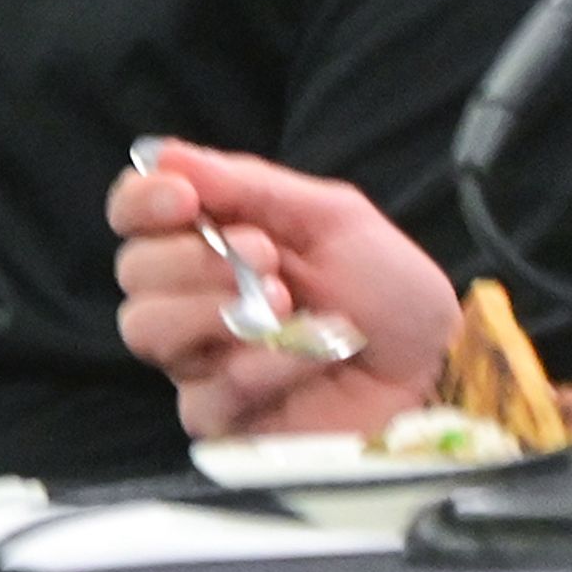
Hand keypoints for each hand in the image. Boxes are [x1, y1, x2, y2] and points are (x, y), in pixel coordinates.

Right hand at [109, 141, 456, 439]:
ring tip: (281, 308)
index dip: (141, 202)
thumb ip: (249, 184)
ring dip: (210, 311)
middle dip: (192, 258)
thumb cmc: (390, 293)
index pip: (132, 215)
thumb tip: (164, 154)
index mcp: (211, 240)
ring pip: (146, 327)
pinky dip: (256, 370)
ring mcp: (201, 359)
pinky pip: (201, 392)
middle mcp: (192, 297)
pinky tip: (304, 360)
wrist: (438, 370)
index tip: (183, 199)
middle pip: (133, 271)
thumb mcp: (334, 218)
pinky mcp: (222, 417)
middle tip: (266, 259)